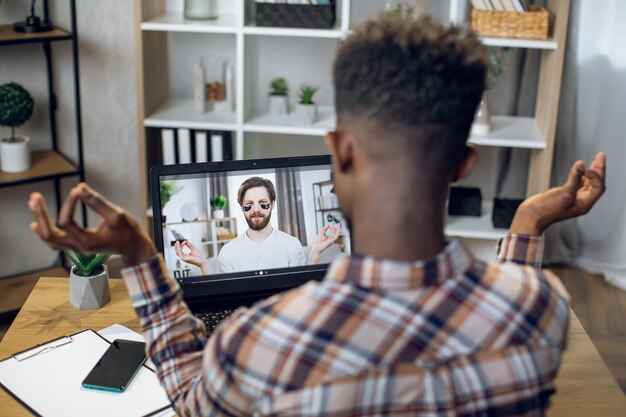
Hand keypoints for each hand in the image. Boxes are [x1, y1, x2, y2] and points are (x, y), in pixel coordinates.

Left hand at [28, 183, 156, 265]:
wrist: (134, 247)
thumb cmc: (128, 232)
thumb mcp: (117, 215)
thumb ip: (98, 202)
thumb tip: (80, 187)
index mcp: (87, 242)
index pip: (66, 222)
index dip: (69, 204)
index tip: (77, 190)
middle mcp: (78, 247)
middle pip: (49, 234)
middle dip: (40, 215)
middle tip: (35, 197)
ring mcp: (77, 247)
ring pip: (49, 239)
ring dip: (40, 221)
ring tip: (34, 204)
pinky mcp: (78, 244)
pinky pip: (55, 241)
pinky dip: (45, 231)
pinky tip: (38, 221)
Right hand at [174, 240, 213, 273]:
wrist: (203, 261)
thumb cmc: (200, 257)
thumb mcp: (194, 249)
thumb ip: (190, 245)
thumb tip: (187, 241)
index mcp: (185, 256)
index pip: (180, 251)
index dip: (181, 245)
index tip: (184, 241)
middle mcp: (184, 258)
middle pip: (177, 252)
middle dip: (176, 246)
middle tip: (177, 241)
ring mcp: (184, 259)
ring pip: (178, 253)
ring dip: (177, 247)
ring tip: (177, 242)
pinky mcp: (186, 259)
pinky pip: (180, 254)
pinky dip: (179, 249)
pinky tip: (180, 245)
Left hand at [308, 223, 340, 263]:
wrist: (315, 249)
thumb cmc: (317, 243)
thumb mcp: (321, 233)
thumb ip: (324, 229)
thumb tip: (328, 224)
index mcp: (329, 239)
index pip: (334, 233)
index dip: (333, 228)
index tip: (329, 225)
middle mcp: (331, 240)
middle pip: (337, 233)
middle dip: (338, 228)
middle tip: (338, 224)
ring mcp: (332, 241)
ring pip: (337, 234)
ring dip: (338, 229)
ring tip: (337, 225)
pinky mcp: (331, 241)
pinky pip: (335, 236)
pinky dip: (334, 231)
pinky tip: (333, 228)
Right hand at [510, 152, 605, 235]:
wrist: (531, 215)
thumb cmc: (546, 210)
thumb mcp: (565, 193)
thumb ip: (575, 179)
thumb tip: (581, 165)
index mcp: (583, 204)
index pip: (597, 187)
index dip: (596, 175)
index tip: (589, 167)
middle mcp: (580, 201)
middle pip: (594, 184)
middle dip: (598, 170)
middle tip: (600, 156)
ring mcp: (572, 198)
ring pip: (586, 183)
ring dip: (591, 171)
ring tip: (595, 160)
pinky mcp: (563, 195)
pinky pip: (576, 183)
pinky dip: (580, 175)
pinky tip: (580, 169)